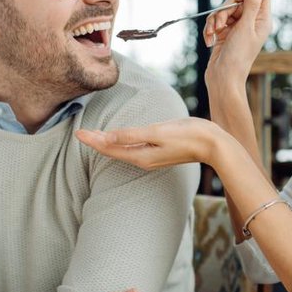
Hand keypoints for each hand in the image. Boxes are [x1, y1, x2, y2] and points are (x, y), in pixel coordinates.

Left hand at [76, 118, 223, 169]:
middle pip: (113, 151)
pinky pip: (132, 148)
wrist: (213, 144)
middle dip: (96, 142)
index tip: (77, 132)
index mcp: (140, 156)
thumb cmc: (188, 136)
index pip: (109, 148)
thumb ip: (132, 135)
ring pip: (122, 150)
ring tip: (93, 136)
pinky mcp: (158, 151)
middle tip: (79, 133)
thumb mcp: (158, 132)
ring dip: (107, 143)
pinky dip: (120, 142)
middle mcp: (143, 159)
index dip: (92, 140)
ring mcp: (151, 157)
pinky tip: (119, 138)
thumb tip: (108, 138)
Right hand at [203, 0, 273, 85]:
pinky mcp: (224, 34)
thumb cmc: (238, 55)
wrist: (223, 77)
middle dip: (225, 10)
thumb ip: (252, 4)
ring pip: (224, 11)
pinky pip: (215, 22)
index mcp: (261, 21)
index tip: (239, 0)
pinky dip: (210, 29)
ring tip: (213, 33)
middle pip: (238, 1)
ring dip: (215, 20)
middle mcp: (250, 23)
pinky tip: (209, 41)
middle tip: (222, 24)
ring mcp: (236, 28)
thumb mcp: (246, 26)